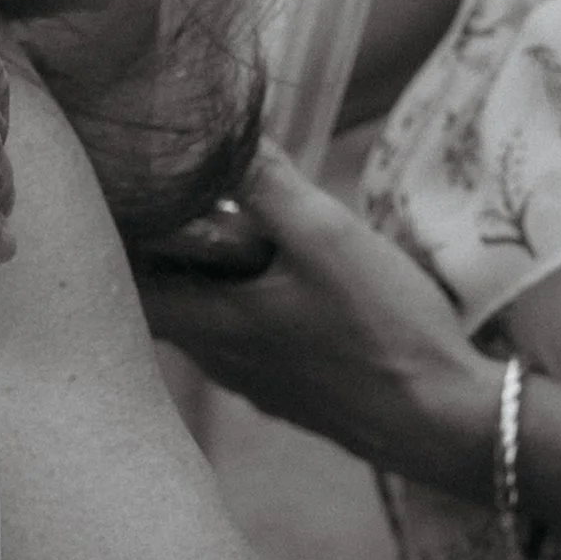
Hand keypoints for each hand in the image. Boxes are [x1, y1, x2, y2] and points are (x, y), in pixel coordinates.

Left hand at [135, 153, 497, 494]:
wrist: (446, 424)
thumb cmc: (383, 331)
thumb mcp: (325, 236)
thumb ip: (266, 184)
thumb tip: (218, 135)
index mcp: (207, 324)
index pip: (122, 281)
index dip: (114, 235)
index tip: (124, 191)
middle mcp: (218, 361)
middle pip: (162, 298)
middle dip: (166, 247)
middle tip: (187, 199)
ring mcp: (255, 382)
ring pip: (206, 319)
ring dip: (211, 275)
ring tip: (238, 227)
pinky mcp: (292, 392)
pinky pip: (248, 339)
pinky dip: (248, 303)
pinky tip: (287, 280)